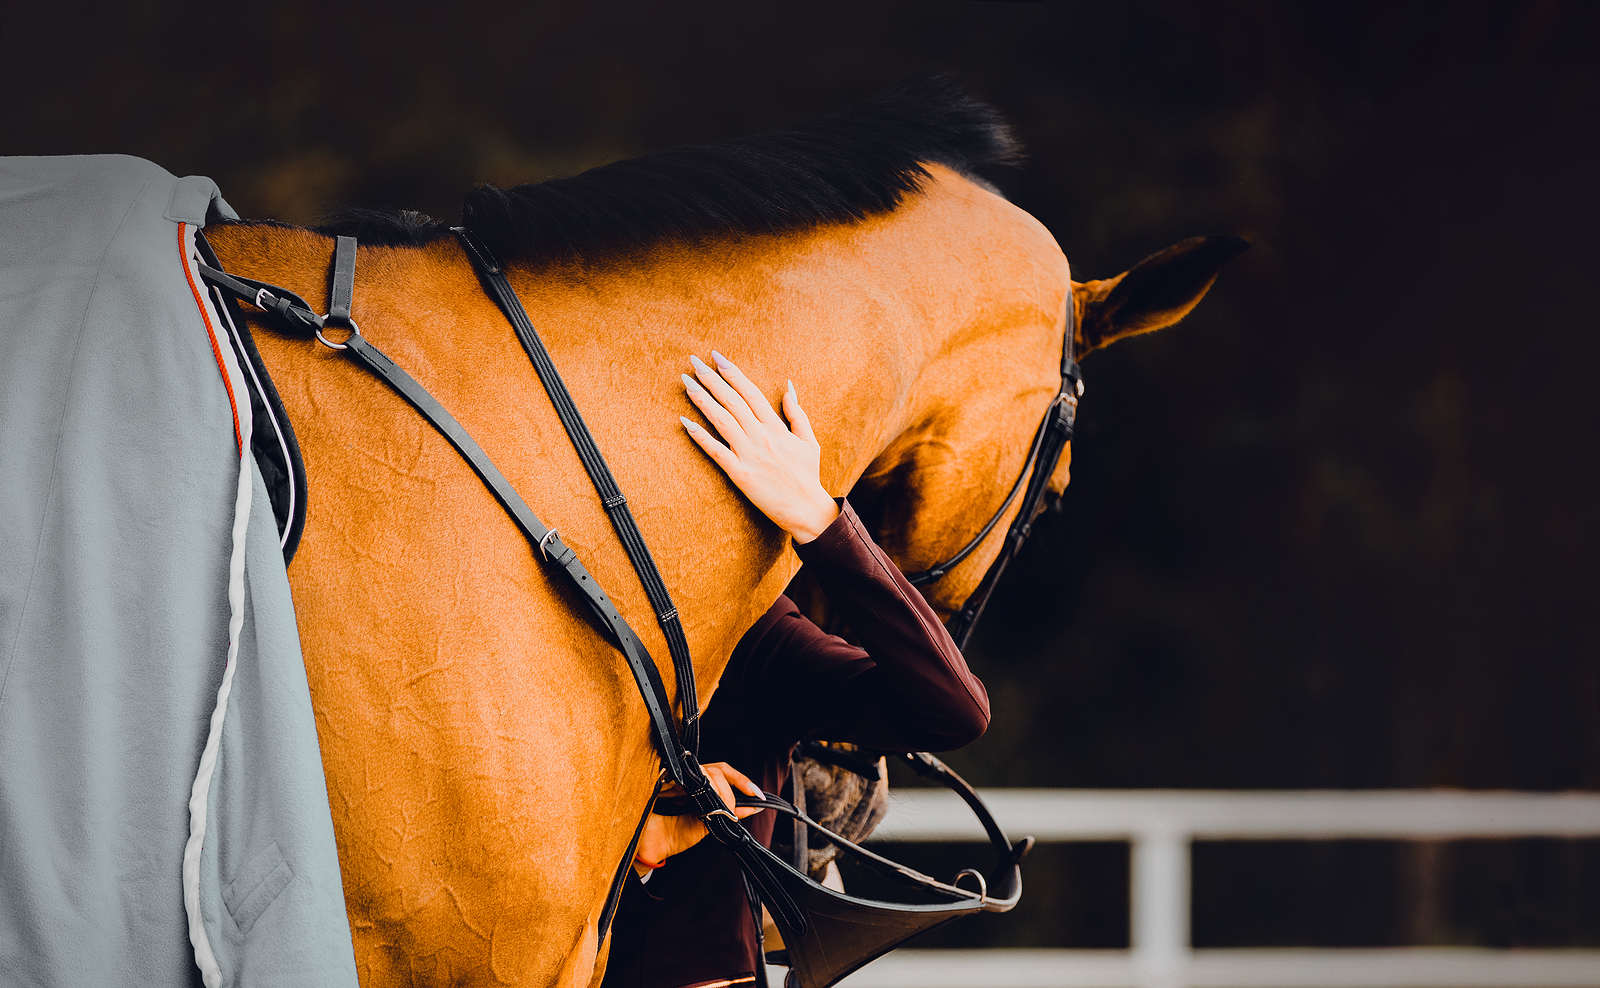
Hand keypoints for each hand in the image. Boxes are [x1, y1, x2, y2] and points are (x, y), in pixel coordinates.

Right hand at [634, 762, 763, 876]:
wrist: (647, 850)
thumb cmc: (671, 836)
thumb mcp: (706, 826)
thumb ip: (727, 815)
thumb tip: (751, 808)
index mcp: (696, 785)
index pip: (720, 771)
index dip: (740, 779)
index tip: (758, 794)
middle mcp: (686, 778)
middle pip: (716, 769)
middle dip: (732, 786)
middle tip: (735, 808)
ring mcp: (674, 777)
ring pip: (705, 771)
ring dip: (719, 791)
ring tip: (719, 811)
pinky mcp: (662, 779)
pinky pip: (688, 776)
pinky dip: (702, 787)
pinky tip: (705, 802)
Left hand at [680, 351, 839, 542]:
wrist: (807, 509)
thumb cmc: (808, 475)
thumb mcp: (808, 439)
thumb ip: (796, 413)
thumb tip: (788, 387)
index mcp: (776, 427)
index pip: (750, 392)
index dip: (732, 373)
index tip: (717, 358)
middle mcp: (761, 436)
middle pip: (732, 401)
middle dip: (711, 378)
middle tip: (693, 360)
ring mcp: (749, 454)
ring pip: (721, 420)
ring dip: (702, 399)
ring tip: (686, 382)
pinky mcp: (740, 474)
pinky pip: (716, 452)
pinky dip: (700, 436)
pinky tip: (685, 422)